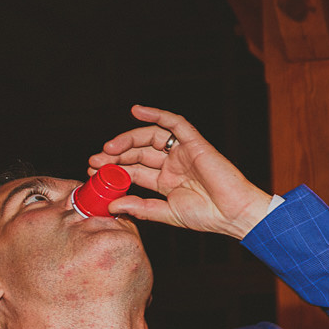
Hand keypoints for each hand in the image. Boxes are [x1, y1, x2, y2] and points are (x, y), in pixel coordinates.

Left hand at [91, 105, 272, 238]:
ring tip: (109, 148)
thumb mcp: (167, 214)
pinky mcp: (194, 143)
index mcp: (166, 182)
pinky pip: (174, 123)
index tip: (93, 171)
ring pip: (149, 137)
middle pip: (137, 152)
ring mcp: (182, 152)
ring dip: (127, 139)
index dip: (113, 169)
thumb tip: (112, 204)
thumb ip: (140, 207)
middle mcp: (172, 164)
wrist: (235, 213)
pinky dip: (156, 114)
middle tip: (95, 160)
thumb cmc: (208, 217)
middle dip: (115, 154)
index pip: (134, 170)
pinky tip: (138, 110)